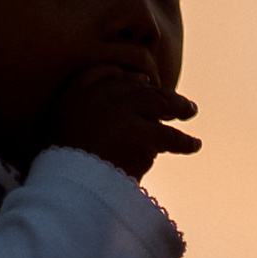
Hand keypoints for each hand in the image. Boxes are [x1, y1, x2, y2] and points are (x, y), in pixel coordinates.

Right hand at [39, 62, 198, 183]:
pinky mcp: (140, 135)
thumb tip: (131, 85)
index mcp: (78, 87)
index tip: (144, 81)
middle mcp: (101, 92)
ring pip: (158, 103)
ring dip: (177, 106)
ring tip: (189, 111)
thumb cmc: (61, 160)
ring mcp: (122, 111)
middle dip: (158, 93)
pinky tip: (194, 145)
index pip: (111, 73)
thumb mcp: (61, 122)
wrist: (64, 184)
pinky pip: (170, 137)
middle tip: (175, 101)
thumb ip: (86, 103)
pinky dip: (185, 142)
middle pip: (138, 88)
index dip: (131, 79)